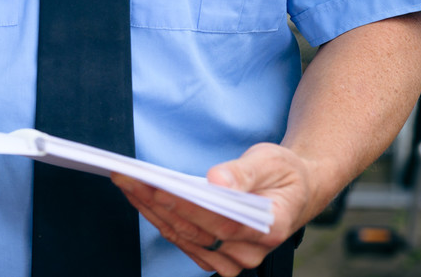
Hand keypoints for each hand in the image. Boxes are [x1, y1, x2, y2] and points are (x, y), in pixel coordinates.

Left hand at [111, 143, 311, 276]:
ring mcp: (232, 259)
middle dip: (157, 203)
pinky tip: (140, 198)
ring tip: (127, 183)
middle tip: (128, 178)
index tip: (157, 189)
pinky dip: (158, 218)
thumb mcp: (271, 161)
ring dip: (150, 210)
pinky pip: (182, 240)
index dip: (188, 208)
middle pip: (195, 232)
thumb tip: (217, 180)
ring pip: (183, 238)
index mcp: (271, 227)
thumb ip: (244, 172)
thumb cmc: (283, 173)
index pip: (223, 224)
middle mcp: (251, 251)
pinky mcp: (216, 256)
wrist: (293, 191)